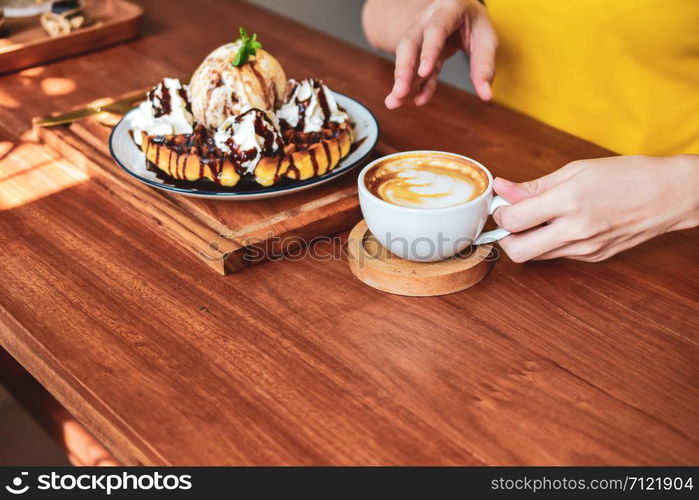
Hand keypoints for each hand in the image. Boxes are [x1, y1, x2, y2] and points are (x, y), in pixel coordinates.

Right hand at [385, 0, 496, 108]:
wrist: (463, 14)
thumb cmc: (475, 24)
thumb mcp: (487, 39)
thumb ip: (485, 65)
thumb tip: (485, 94)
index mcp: (448, 10)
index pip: (435, 29)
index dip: (428, 51)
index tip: (423, 72)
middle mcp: (428, 20)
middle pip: (410, 43)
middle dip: (404, 69)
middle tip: (400, 92)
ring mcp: (419, 35)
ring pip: (406, 56)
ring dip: (402, 81)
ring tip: (396, 101)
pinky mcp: (419, 51)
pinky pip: (416, 69)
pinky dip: (417, 85)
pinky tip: (418, 99)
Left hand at [492, 155, 698, 261]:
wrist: (668, 196)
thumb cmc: (625, 175)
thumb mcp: (576, 170)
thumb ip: (534, 186)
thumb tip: (502, 189)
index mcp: (569, 201)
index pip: (513, 220)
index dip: (500, 213)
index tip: (503, 203)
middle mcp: (575, 230)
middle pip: (517, 251)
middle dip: (505, 237)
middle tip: (511, 220)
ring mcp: (584, 249)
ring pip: (535, 256)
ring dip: (526, 241)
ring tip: (538, 219)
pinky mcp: (592, 258)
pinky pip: (557, 255)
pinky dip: (549, 243)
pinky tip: (561, 225)